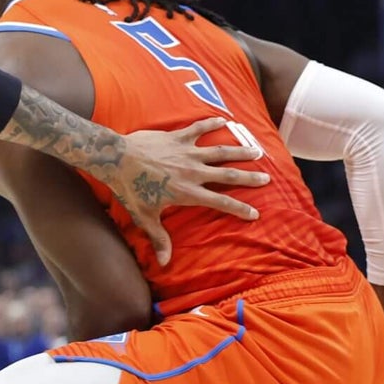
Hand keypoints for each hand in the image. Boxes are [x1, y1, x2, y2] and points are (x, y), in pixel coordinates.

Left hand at [109, 118, 268, 266]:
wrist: (117, 159)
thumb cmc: (129, 189)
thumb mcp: (144, 217)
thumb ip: (158, 238)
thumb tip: (164, 263)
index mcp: (188, 192)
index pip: (220, 202)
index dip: (239, 208)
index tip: (255, 213)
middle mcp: (193, 172)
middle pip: (227, 175)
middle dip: (248, 177)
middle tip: (266, 178)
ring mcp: (186, 152)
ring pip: (220, 151)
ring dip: (239, 150)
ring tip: (256, 151)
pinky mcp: (177, 137)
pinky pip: (198, 129)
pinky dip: (210, 124)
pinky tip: (223, 121)